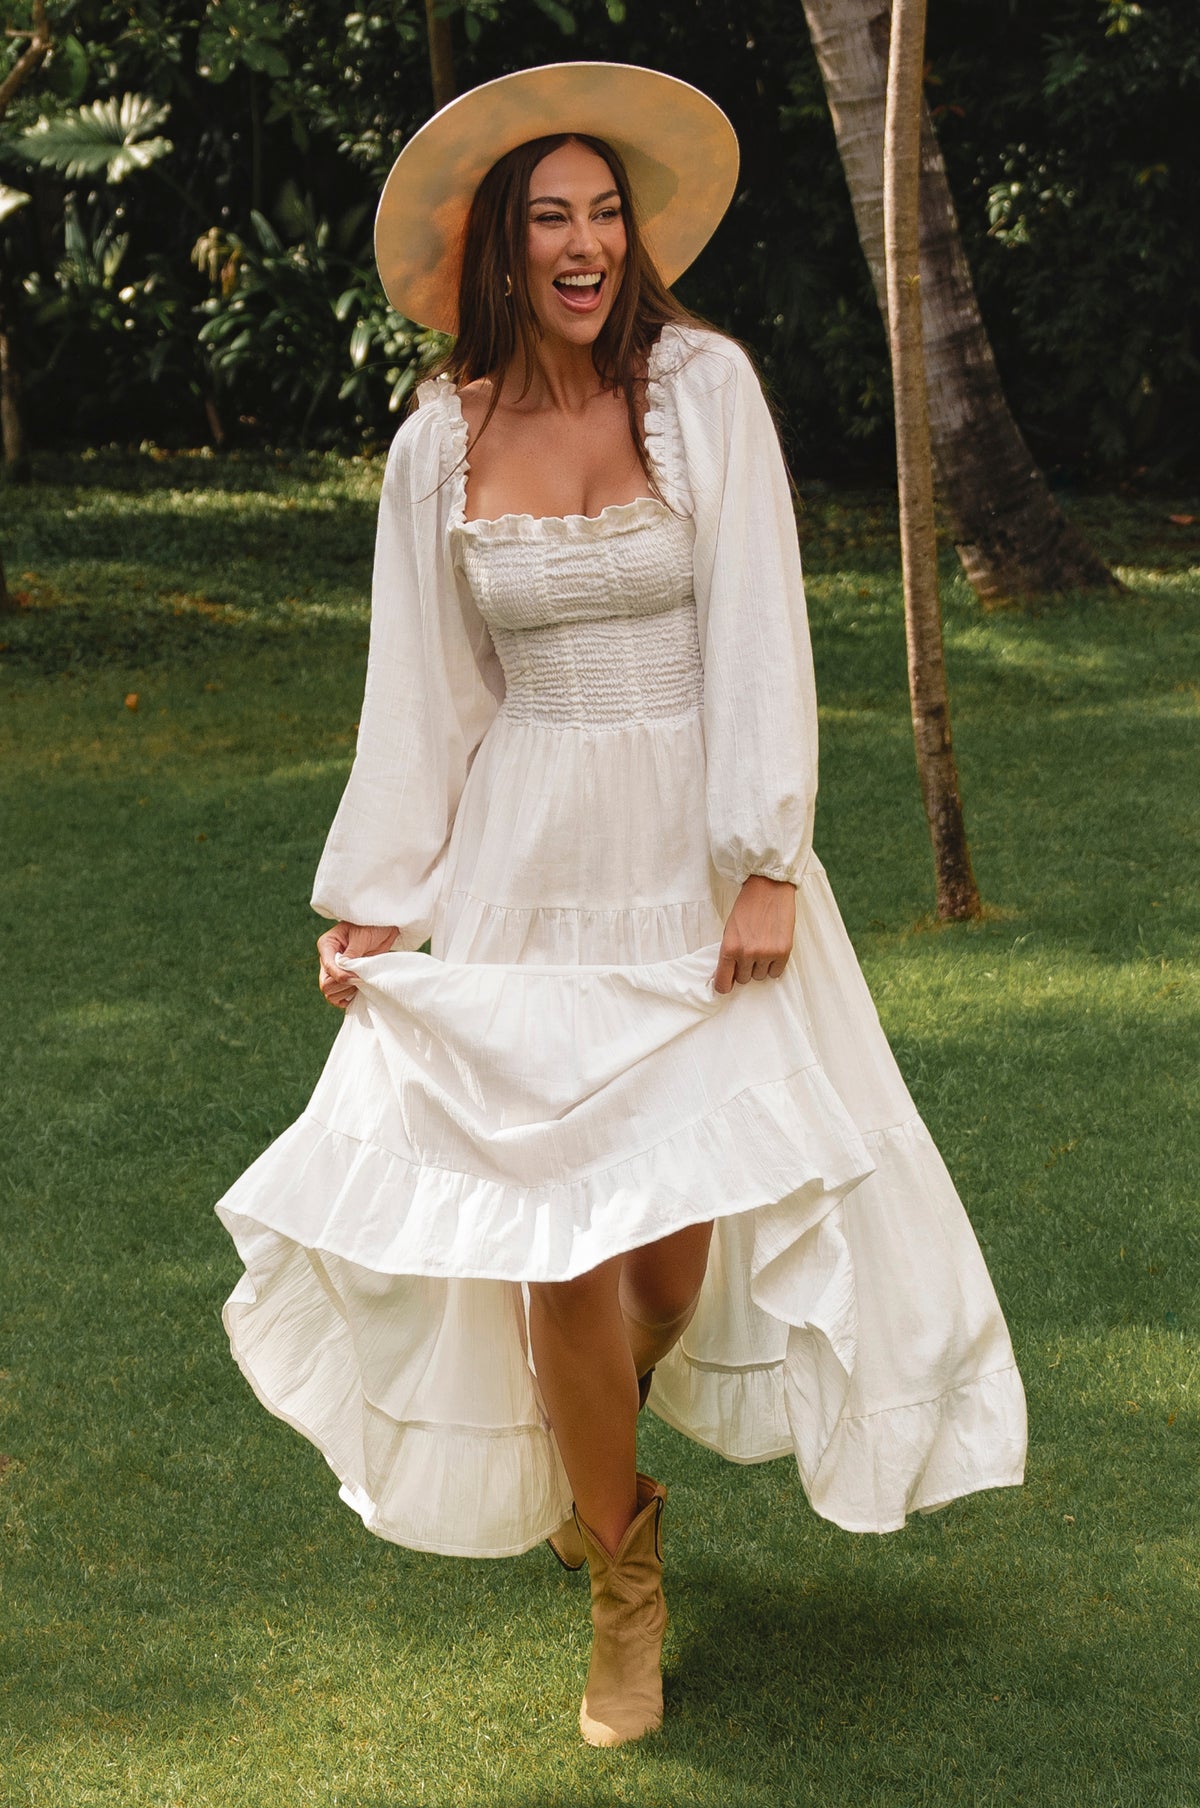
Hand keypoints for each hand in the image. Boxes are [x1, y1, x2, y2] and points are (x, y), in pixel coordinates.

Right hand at [317, 921, 399, 1009]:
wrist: (384, 927)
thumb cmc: (371, 926)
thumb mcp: (362, 936)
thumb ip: (352, 954)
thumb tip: (346, 974)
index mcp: (327, 946)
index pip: (328, 968)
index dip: (341, 976)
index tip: (358, 977)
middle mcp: (329, 960)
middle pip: (326, 985)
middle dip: (344, 986)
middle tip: (361, 979)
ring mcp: (336, 972)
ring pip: (331, 994)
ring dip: (348, 992)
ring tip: (363, 981)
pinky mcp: (346, 980)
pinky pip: (340, 998)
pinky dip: (349, 998)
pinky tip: (361, 989)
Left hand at [712, 875, 795, 995]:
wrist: (768, 889)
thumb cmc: (747, 907)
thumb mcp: (729, 930)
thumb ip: (727, 954)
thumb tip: (725, 977)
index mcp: (729, 948)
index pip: (723, 983)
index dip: (725, 985)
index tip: (727, 984)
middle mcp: (747, 954)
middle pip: (743, 980)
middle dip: (745, 969)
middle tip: (749, 951)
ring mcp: (766, 954)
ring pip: (760, 976)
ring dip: (760, 966)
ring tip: (762, 946)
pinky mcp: (783, 952)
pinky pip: (776, 973)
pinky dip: (774, 965)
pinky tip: (773, 949)